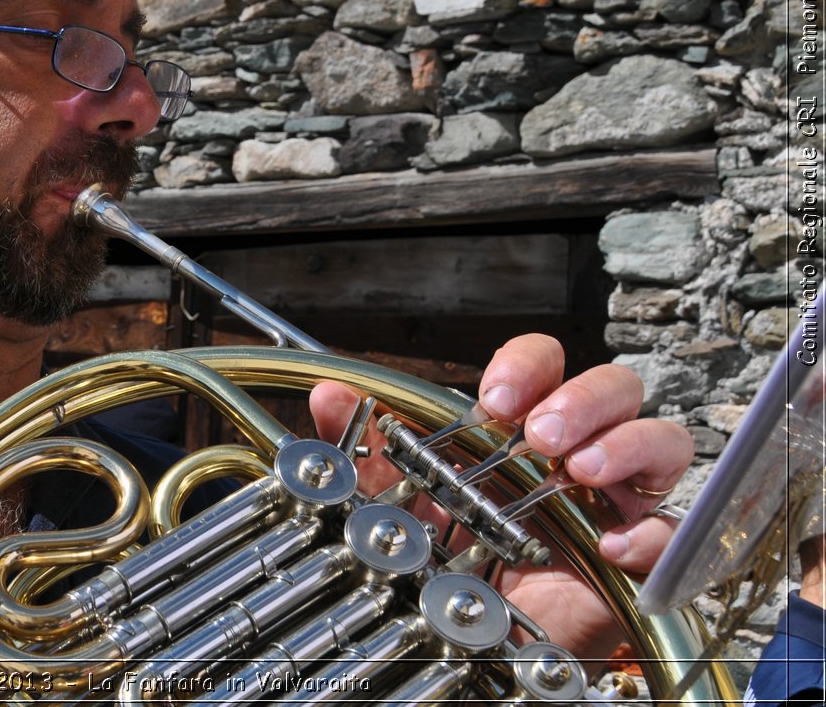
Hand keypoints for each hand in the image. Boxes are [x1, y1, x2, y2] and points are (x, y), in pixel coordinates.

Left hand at [309, 333, 693, 663]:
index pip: (544, 363)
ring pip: (662, 441)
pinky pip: (674, 533)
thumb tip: (330, 396)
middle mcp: (573, 453)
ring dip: (627, 443)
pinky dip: (652, 533)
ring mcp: (612, 501)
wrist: (465, 641)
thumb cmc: (443, 559)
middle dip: (583, 398)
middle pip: (614, 387)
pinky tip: (612, 543)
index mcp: (518, 429)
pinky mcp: (635, 560)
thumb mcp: (393, 503)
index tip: (495, 398)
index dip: (528, 365)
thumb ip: (363, 452)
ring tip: (580, 470)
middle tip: (541, 436)